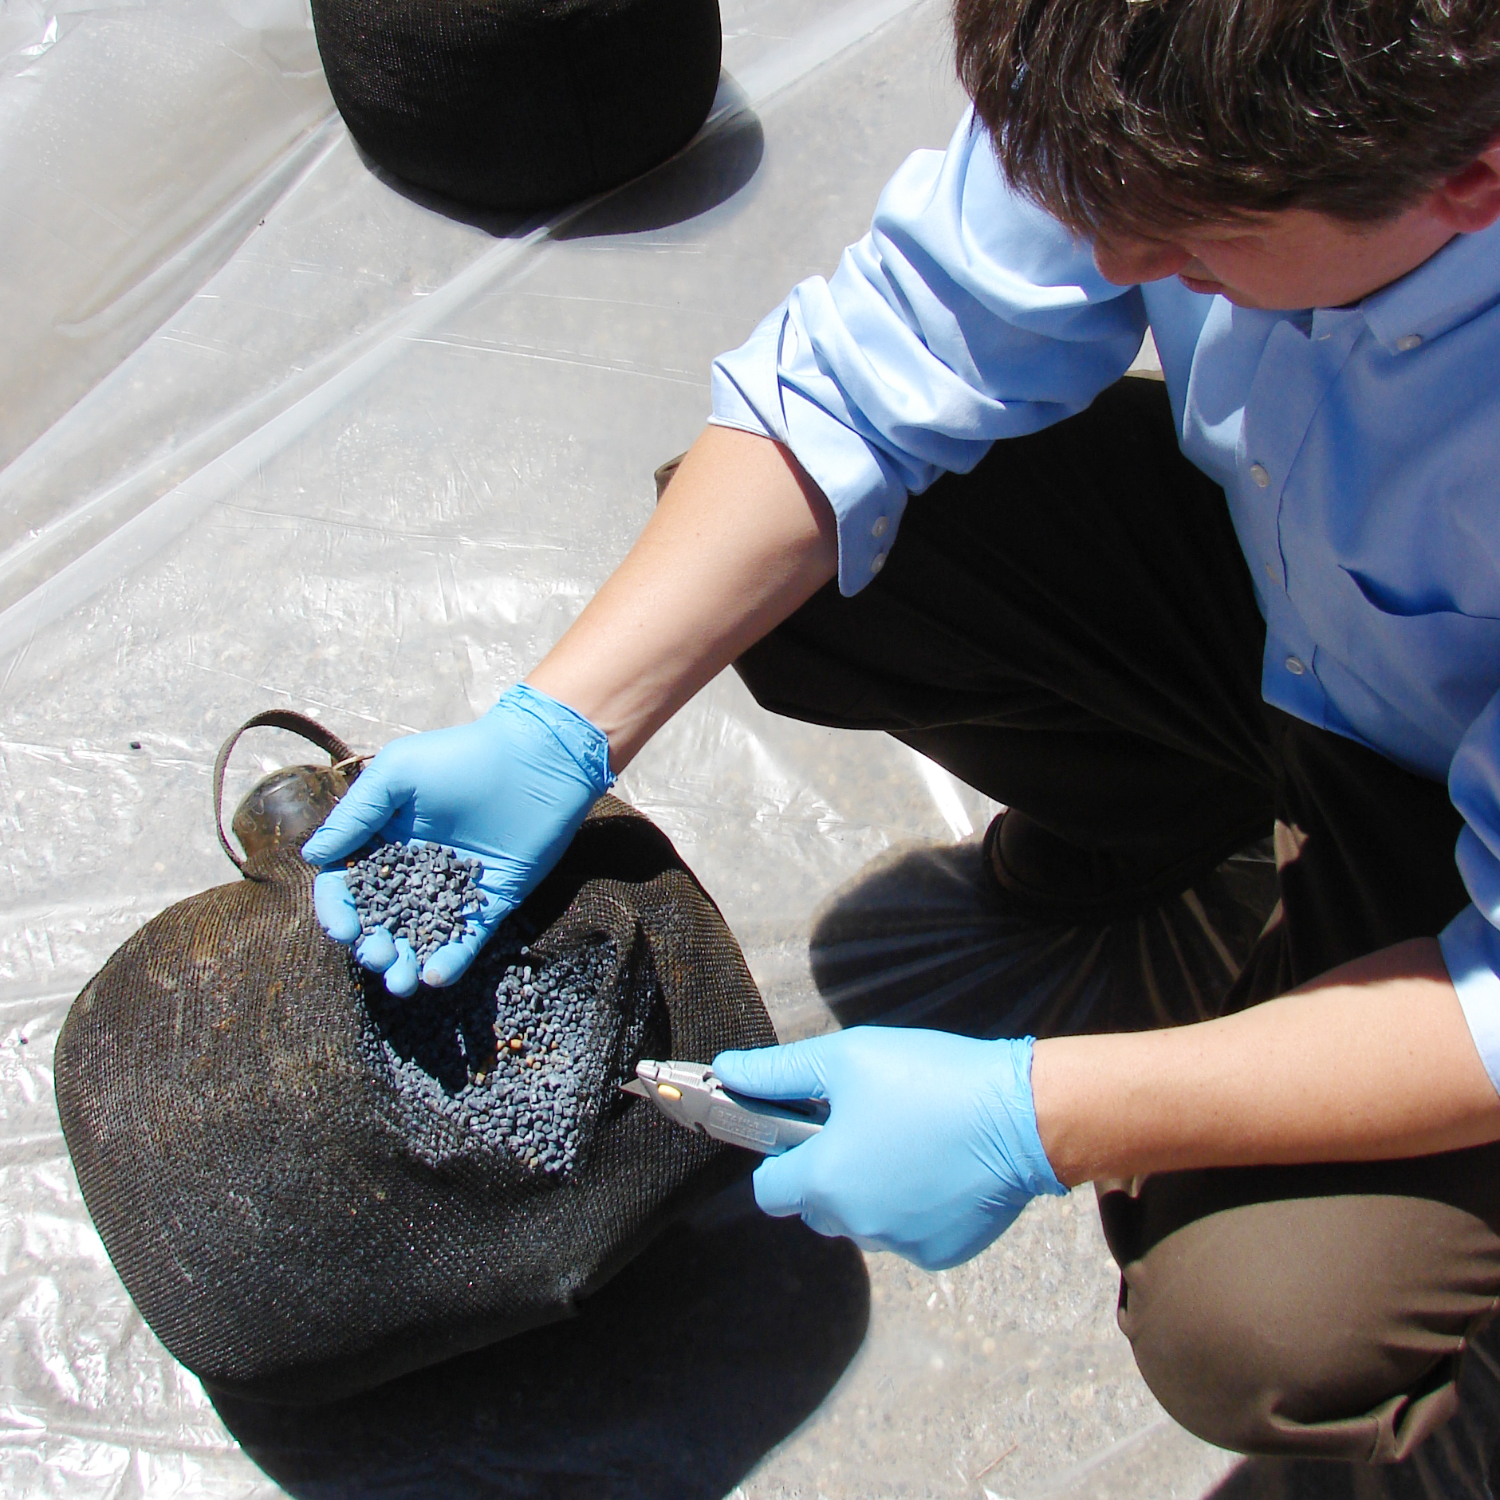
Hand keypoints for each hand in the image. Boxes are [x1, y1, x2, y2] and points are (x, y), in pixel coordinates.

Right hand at [301, 683, 612, 994]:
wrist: (535, 762)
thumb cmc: (461, 758)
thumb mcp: (397, 774)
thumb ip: (356, 816)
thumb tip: (315, 858)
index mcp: (383, 842)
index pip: (348, 885)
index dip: (338, 910)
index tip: (343, 928)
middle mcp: (414, 872)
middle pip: (381, 920)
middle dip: (373, 945)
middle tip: (378, 956)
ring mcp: (452, 891)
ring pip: (420, 938)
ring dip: (405, 963)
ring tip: (401, 980)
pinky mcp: (489, 904)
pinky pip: (465, 941)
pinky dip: (450, 962)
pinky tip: (435, 976)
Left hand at [712, 1028, 1064, 1269]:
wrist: (1023, 1117)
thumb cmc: (934, 1081)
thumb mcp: (846, 1058)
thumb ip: (778, 1072)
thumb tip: (728, 1071)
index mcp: (825, 1180)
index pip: (769, 1190)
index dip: (777, 1157)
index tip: (799, 1130)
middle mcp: (856, 1224)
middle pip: (816, 1205)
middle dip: (828, 1170)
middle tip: (862, 1122)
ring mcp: (901, 1244)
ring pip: (863, 1219)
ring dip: (871, 1188)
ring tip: (906, 1136)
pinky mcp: (941, 1253)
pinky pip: (907, 1232)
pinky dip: (913, 1204)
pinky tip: (937, 1163)